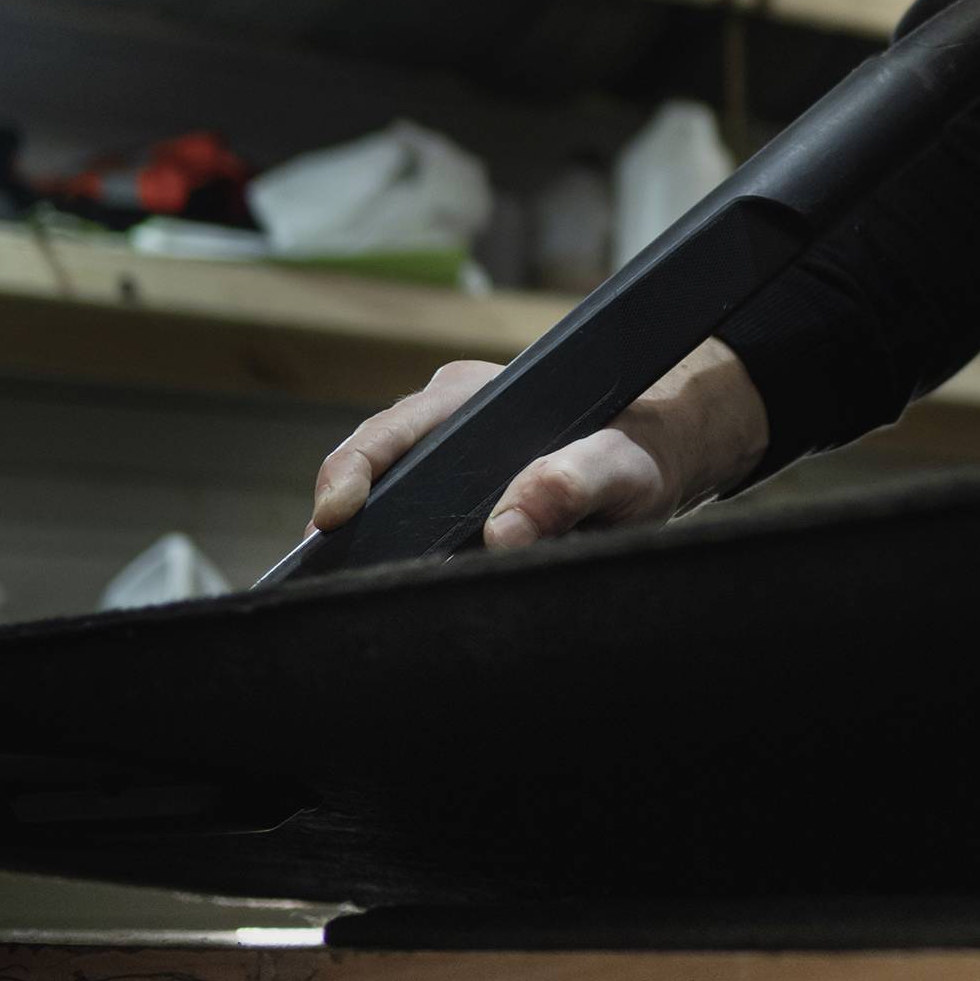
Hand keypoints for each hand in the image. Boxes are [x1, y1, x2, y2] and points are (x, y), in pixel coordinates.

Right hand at [306, 336, 770, 552]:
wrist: (657, 459)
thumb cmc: (639, 452)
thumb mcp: (622, 465)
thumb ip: (575, 482)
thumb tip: (503, 529)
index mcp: (477, 395)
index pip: (394, 428)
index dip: (355, 468)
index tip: (335, 516)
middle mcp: (448, 417)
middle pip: (372, 462)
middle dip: (340, 512)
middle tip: (322, 569)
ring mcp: (444, 455)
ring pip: (383, 495)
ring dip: (362, 537)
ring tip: (343, 584)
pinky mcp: (451, 493)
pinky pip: (407, 519)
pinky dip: (391, 548)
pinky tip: (384, 584)